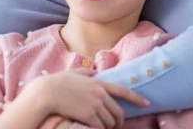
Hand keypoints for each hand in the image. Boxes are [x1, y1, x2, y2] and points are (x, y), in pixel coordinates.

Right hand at [23, 70, 148, 128]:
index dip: (136, 98)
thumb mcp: (73, 73)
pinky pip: (101, 127)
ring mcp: (95, 105)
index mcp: (97, 82)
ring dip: (107, 127)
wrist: (46, 93)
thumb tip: (94, 70)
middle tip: (114, 127)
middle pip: (118, 112)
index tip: (147, 103)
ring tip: (101, 128)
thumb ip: (85, 72)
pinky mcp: (89, 116)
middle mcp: (99, 94)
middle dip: (118, 122)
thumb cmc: (56, 82)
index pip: (123, 90)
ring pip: (110, 122)